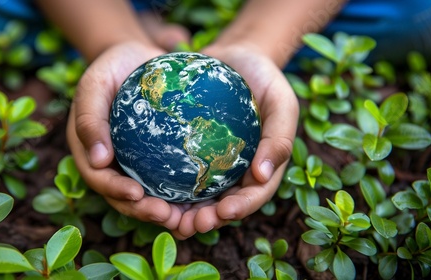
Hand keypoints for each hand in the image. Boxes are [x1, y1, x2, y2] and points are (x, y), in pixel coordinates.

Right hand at [67, 42, 189, 229]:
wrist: (138, 59)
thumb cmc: (112, 69)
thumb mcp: (93, 85)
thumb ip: (89, 119)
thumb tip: (98, 161)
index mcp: (90, 152)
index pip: (100, 179)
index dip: (116, 192)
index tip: (137, 195)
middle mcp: (111, 164)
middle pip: (124, 197)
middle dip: (144, 211)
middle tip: (167, 215)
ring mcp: (134, 164)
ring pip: (148, 196)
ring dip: (165, 211)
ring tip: (186, 217)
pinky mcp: (156, 159)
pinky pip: (168, 180)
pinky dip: (182, 193)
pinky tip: (202, 198)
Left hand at [170, 43, 298, 238]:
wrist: (236, 58)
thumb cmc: (265, 79)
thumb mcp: (282, 103)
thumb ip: (279, 137)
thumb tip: (263, 175)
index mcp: (262, 166)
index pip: (254, 195)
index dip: (241, 208)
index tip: (223, 212)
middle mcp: (237, 171)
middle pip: (223, 204)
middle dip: (208, 220)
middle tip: (189, 225)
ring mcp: (214, 163)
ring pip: (198, 196)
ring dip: (184, 213)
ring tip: (167, 218)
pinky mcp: (192, 151)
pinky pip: (178, 171)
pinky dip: (167, 185)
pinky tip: (148, 189)